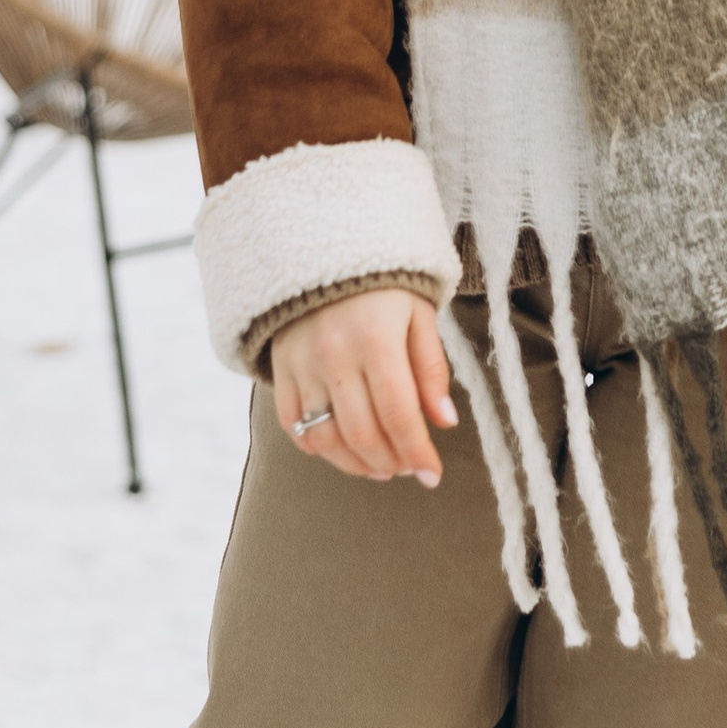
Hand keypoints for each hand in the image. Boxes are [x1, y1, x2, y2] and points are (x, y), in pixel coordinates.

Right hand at [273, 286, 454, 486]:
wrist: (323, 251)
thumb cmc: (383, 285)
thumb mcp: (419, 315)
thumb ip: (431, 369)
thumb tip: (445, 422)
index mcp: (377, 340)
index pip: (399, 414)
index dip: (417, 452)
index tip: (433, 475)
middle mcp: (335, 357)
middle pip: (363, 434)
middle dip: (391, 462)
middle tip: (408, 470)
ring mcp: (302, 366)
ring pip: (326, 439)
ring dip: (356, 465)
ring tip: (381, 468)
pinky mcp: (281, 371)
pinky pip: (294, 426)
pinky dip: (319, 449)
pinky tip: (343, 451)